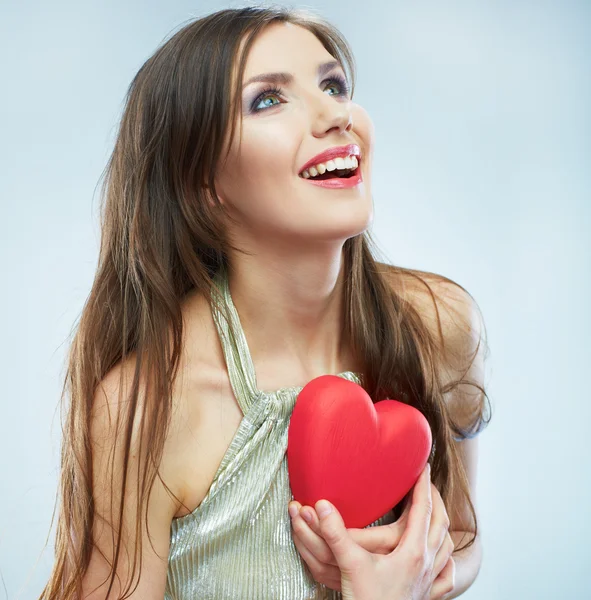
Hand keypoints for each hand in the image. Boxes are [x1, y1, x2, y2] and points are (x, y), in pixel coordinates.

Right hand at [289, 463, 455, 599]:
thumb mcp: (349, 564)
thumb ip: (335, 532)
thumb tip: (322, 504)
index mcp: (412, 552)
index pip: (423, 509)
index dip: (423, 486)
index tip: (423, 467)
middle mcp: (426, 564)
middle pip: (440, 523)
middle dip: (435, 500)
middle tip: (428, 484)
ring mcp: (428, 581)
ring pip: (446, 546)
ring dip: (442, 525)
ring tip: (436, 512)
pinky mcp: (425, 596)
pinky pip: (446, 575)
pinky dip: (447, 560)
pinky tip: (442, 559)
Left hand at [289, 495, 411, 589]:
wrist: (405, 580)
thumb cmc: (411, 546)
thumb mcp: (411, 520)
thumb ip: (412, 498)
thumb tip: (413, 465)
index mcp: (391, 545)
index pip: (356, 539)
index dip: (331, 523)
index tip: (317, 502)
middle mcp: (374, 564)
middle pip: (336, 551)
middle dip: (314, 528)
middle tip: (301, 506)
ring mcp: (358, 577)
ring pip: (323, 563)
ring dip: (304, 537)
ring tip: (295, 511)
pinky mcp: (344, 581)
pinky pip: (319, 571)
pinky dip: (305, 551)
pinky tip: (298, 532)